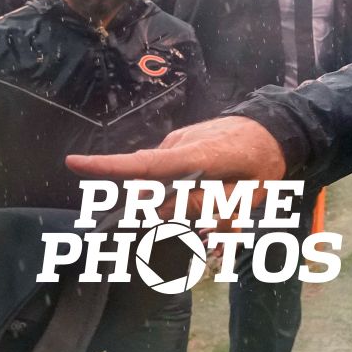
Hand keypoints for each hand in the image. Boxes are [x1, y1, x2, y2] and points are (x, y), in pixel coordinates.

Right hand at [65, 116, 286, 218]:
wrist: (278, 126)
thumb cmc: (265, 161)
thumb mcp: (246, 193)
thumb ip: (207, 205)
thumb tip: (164, 211)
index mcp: (197, 155)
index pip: (146, 164)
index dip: (109, 167)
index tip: (73, 163)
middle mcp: (180, 144)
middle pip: (152, 185)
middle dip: (164, 209)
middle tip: (202, 225)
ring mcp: (179, 141)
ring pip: (162, 181)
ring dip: (178, 198)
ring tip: (218, 203)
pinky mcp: (180, 142)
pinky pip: (170, 170)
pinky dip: (181, 186)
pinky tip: (209, 190)